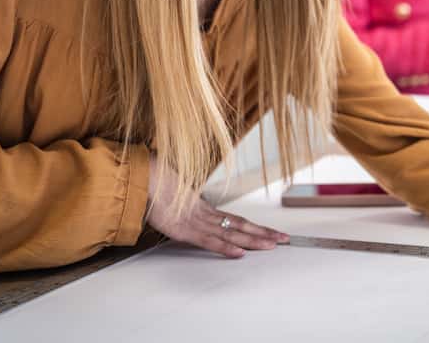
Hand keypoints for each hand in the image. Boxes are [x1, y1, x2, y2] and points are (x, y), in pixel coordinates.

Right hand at [145, 155, 287, 257]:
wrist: (144, 175)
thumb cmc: (155, 183)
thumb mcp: (172, 198)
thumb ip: (182, 204)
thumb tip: (185, 204)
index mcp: (203, 209)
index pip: (235, 220)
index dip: (254, 227)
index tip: (271, 232)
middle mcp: (205, 215)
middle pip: (241, 225)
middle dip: (263, 233)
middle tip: (284, 239)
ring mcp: (197, 222)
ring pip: (231, 233)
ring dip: (253, 240)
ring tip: (272, 245)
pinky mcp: (185, 229)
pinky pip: (209, 241)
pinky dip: (225, 247)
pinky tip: (239, 253)